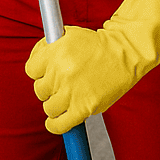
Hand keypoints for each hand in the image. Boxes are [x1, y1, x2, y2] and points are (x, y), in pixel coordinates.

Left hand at [25, 0, 159, 134]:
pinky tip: (59, 118)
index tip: (47, 70)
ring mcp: (72, 91)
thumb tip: (34, 64)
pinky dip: (55, 124)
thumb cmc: (100, 44)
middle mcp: (62, 71)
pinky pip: (58, 124)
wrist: (128, 51)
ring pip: (49, 106)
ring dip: (56, 102)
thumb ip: (48, 48)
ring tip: (70, 94)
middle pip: (39, 89)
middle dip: (51, 85)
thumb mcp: (71, 35)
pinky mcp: (84, 107)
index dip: (40, 70)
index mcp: (57, 51)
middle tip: (66, 80)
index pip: (31, 69)